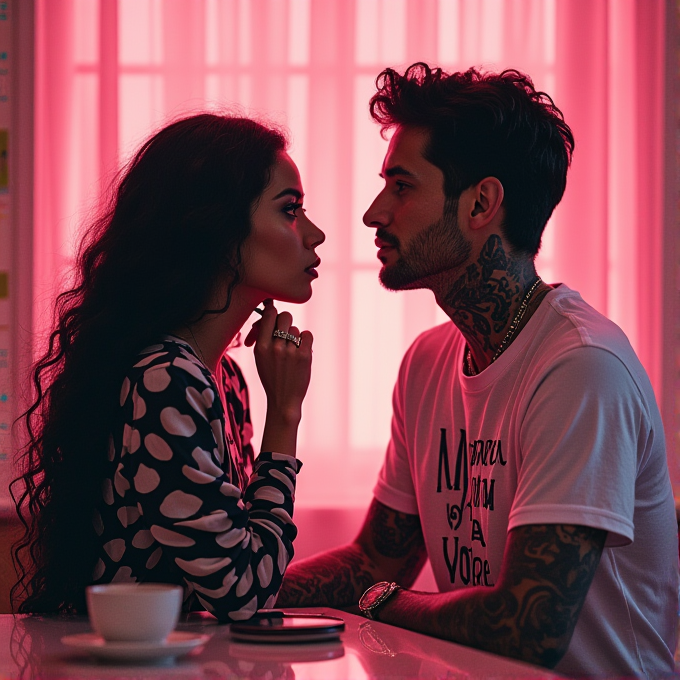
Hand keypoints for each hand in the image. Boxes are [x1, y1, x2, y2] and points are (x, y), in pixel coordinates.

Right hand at [244, 300, 312, 425]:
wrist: (283, 400)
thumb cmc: (271, 377)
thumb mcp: (260, 358)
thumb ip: (263, 337)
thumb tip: (269, 314)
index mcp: (261, 347)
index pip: (269, 315)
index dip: (273, 312)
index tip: (273, 316)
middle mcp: (275, 347)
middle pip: (284, 316)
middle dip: (285, 322)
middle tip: (283, 331)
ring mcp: (290, 351)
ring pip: (295, 329)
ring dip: (294, 337)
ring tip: (291, 350)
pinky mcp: (304, 356)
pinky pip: (307, 334)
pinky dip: (305, 340)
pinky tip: (301, 349)